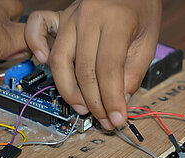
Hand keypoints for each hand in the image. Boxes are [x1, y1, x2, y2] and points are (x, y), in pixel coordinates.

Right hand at [25, 0, 161, 129]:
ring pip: (60, 61)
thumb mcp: (149, 39)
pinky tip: (45, 65)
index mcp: (116, 20)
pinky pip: (37, 30)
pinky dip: (36, 48)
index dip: (111, 99)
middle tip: (104, 120)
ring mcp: (71, 16)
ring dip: (70, 91)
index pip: (108, 68)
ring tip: (83, 108)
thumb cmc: (141, 8)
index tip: (118, 119)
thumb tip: (120, 101)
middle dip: (95, 102)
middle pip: (84, 70)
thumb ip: (135, 71)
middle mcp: (89, 17)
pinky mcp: (60, 17)